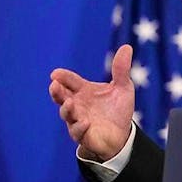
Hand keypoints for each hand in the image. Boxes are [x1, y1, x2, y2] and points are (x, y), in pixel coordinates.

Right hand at [49, 44, 135, 161]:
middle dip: (56, 91)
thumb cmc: (117, 109)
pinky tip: (85, 121)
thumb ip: (121, 70)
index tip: (56, 73)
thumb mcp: (123, 87)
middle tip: (54, 85)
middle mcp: (76, 104)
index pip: (69, 81)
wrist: (122, 134)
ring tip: (69, 102)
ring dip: (66, 109)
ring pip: (66, 114)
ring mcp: (77, 120)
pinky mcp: (83, 135)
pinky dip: (80, 127)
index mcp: (83, 91)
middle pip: (61, 97)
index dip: (62, 77)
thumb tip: (127, 47)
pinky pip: (78, 132)